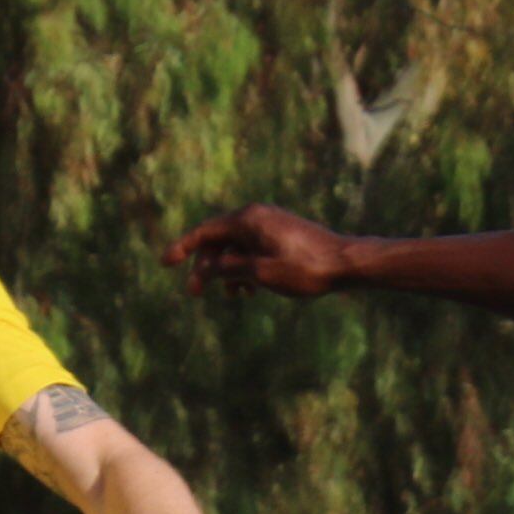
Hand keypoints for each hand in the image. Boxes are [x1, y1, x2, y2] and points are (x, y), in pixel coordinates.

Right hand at [169, 204, 358, 299]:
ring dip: (228, 271)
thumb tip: (206, 268)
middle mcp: (256, 217)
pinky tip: (251, 290)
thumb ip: (229, 269)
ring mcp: (270, 225)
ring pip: (237, 248)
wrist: (347, 263)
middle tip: (195, 293)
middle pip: (219, 241)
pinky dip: (246, 268)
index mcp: (248, 220)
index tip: (165, 263)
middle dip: (206, 267)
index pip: (205, 232)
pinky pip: (253, 250)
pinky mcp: (282, 235)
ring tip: (233, 297)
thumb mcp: (261, 273)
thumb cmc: (307, 268)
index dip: (183, 248)